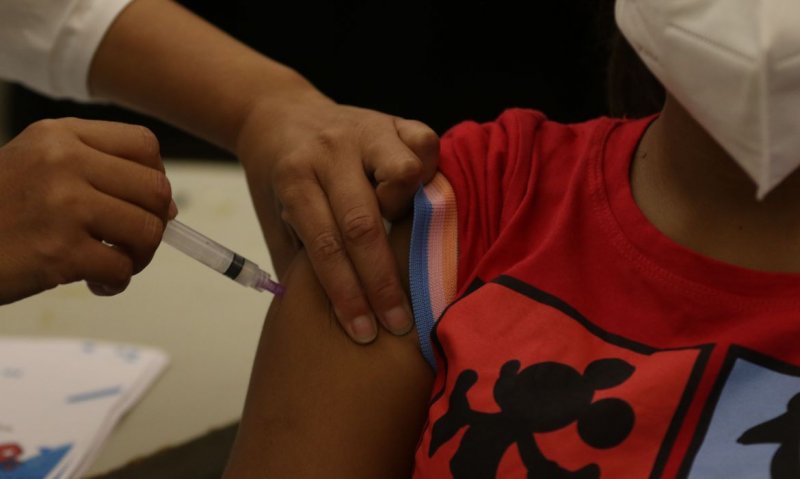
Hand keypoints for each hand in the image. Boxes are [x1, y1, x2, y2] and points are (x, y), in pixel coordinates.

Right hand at [0, 118, 174, 303]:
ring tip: (112, 263)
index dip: (155, 177)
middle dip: (153, 223)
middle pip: (155, 190)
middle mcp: (64, 162)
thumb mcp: (38, 166)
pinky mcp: (58, 251)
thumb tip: (166, 206)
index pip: (144, 146)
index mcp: (60, 135)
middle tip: (129, 242)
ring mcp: (62, 206)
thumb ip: (97, 172)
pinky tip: (94, 283)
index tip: (142, 202)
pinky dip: (116, 283)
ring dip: (139, 256)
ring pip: (147, 230)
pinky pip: (121, 269)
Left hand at [236, 94, 438, 343]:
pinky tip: (422, 202)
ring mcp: (363, 131)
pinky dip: (429, 173)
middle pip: (363, 222)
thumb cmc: (281, 181)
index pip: (325, 245)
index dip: (346, 294)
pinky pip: (424, 141)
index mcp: (294, 179)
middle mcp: (329, 152)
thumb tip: (326, 321)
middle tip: (398, 323)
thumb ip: (301, 261)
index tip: (363, 332)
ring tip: (406, 238)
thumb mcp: (276, 221)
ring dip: (408, 213)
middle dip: (381, 281)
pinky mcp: (392, 120)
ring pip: (401, 171)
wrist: (279, 116)